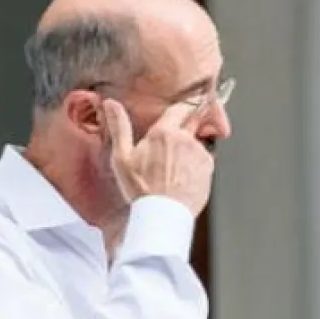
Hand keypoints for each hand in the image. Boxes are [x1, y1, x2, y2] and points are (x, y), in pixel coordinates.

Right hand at [101, 99, 214, 216]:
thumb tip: (111, 103)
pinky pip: (203, 159)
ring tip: (173, 168)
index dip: (178, 111)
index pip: (179, 108)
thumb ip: (119, 127)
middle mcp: (186, 139)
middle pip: (191, 123)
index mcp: (164, 132)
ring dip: (189, 148)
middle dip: (184, 128)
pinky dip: (195, 164)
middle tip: (171, 146)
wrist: (163, 214)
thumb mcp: (122, 157)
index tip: (175, 115)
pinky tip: (182, 176)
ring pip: (197, 143)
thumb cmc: (141, 189)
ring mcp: (200, 154)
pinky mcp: (208, 169)